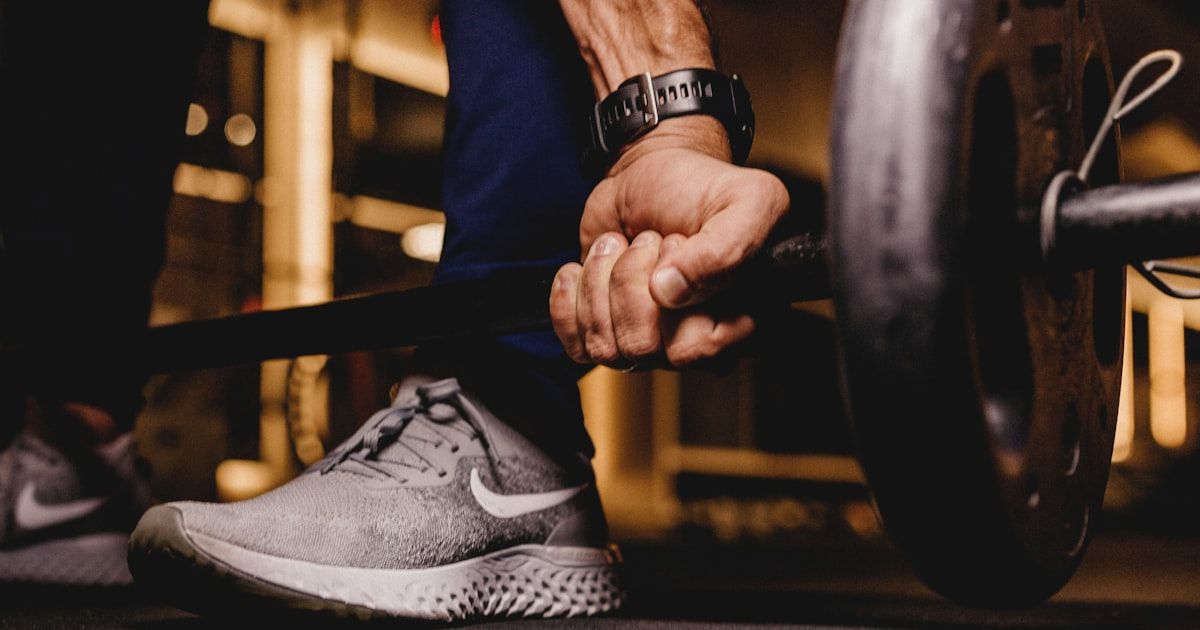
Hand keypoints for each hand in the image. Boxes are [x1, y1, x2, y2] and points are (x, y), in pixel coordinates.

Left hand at [550, 117, 788, 367]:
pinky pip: (575, 346)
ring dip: (601, 280)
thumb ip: (725, 249)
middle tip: (649, 239)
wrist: (654, 172)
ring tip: (620, 244)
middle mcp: (690, 340)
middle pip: (641, 347)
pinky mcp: (604, 329)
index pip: (696, 348)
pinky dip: (568, 299)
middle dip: (631, 280)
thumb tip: (667, 293)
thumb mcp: (745, 201)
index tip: (680, 244)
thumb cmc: (704, 189)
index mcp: (736, 322)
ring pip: (605, 347)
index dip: (678, 296)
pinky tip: (584, 267)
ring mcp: (646, 340)